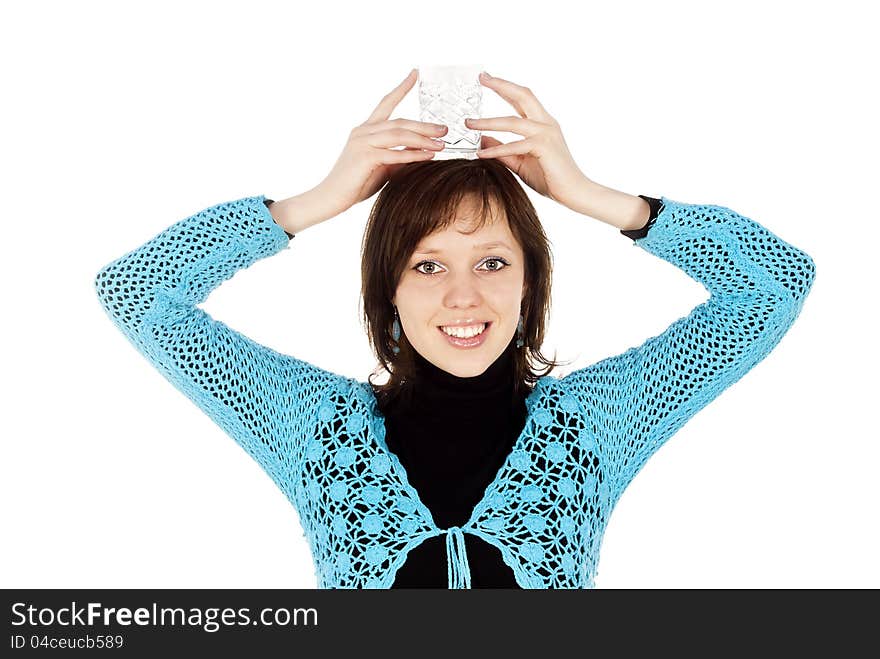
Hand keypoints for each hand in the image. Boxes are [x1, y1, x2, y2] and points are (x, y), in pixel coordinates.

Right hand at [317, 69, 447, 215]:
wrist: (332, 197)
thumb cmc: (356, 183)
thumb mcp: (382, 165)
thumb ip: (398, 156)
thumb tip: (422, 153)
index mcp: (366, 129)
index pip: (386, 102)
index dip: (401, 87)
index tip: (415, 73)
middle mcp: (364, 131)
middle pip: (400, 122)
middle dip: (425, 125)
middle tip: (445, 129)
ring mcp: (363, 142)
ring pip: (399, 135)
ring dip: (423, 139)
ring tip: (442, 144)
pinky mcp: (365, 156)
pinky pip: (395, 153)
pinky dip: (414, 155)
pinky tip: (429, 156)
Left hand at [466, 72, 590, 211]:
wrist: (574, 192)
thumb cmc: (549, 177)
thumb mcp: (519, 161)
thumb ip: (501, 149)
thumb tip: (481, 140)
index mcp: (542, 123)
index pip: (522, 98)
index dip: (504, 86)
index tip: (486, 78)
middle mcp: (546, 123)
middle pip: (522, 95)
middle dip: (501, 85)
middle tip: (481, 77)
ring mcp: (546, 133)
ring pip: (512, 121)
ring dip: (488, 122)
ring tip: (469, 123)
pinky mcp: (544, 147)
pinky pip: (515, 146)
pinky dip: (496, 150)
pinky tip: (481, 154)